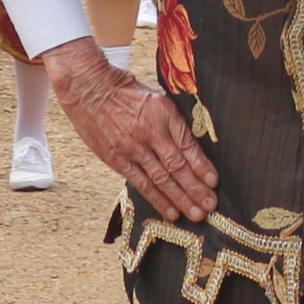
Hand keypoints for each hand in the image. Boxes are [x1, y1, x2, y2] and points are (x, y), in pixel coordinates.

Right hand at [52, 44, 215, 218]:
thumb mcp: (158, 99)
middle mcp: (149, 132)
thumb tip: (194, 148)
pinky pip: (141, 183)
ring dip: (181, 199)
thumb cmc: (127, 92)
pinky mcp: (116, 159)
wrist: (89, 88)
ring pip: (161, 179)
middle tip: (211, 207)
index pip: (187, 146)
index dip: (202, 166)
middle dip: (196, 189)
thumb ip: (174, 123)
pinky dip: (157, 199)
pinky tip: (171, 212)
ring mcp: (132, 148)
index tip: (214, 182)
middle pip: (177, 167)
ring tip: (197, 215)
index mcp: (163, 114)